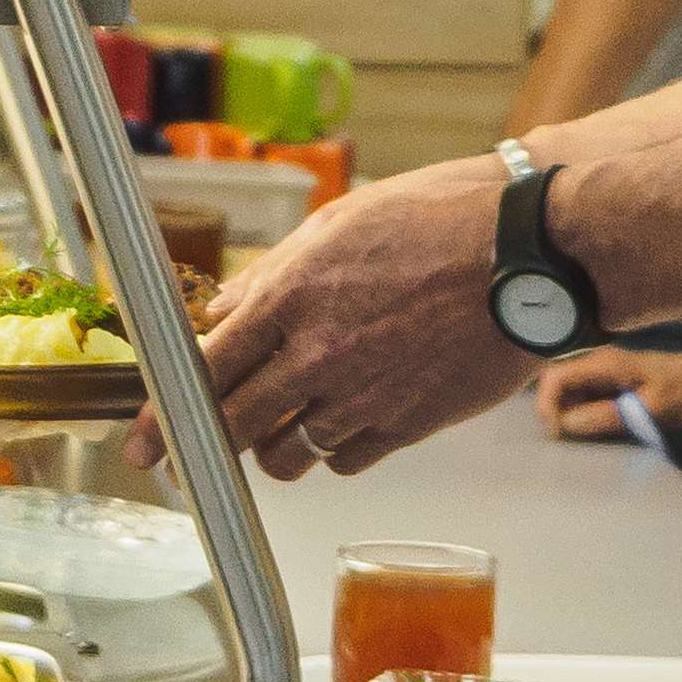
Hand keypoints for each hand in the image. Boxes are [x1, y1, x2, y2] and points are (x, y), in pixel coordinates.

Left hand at [128, 154, 537, 479]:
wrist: (538, 249)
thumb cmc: (445, 220)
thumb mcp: (342, 223)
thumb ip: (272, 276)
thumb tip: (219, 313)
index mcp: (292, 296)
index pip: (202, 372)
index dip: (162, 416)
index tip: (142, 444)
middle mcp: (318, 354)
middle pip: (233, 427)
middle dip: (207, 445)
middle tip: (196, 454)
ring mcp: (361, 396)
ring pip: (284, 457)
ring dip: (275, 448)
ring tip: (288, 423)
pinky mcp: (405, 425)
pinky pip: (344, 461)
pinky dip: (335, 450)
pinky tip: (349, 419)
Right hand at [535, 344, 681, 439]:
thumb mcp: (650, 406)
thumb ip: (607, 415)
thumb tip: (566, 425)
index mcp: (603, 363)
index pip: (554, 377)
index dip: (546, 406)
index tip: (557, 433)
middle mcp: (594, 364)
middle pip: (553, 386)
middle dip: (552, 413)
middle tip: (565, 439)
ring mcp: (597, 375)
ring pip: (562, 395)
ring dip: (563, 417)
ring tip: (579, 438)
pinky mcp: (603, 387)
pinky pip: (577, 401)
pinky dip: (575, 418)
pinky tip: (590, 431)